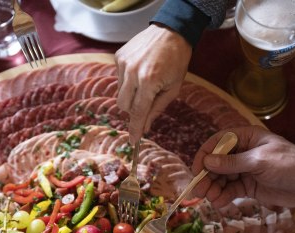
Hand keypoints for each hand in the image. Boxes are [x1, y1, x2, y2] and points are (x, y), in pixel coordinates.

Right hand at [115, 24, 190, 143]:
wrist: (171, 31)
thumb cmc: (176, 61)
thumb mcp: (172, 89)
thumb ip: (157, 109)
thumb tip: (145, 128)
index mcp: (149, 82)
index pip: (137, 113)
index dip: (135, 129)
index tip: (132, 141)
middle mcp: (132, 73)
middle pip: (123, 106)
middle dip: (133, 109)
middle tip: (146, 100)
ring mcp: (123, 63)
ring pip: (120, 93)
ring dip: (131, 93)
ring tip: (145, 80)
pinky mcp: (118, 57)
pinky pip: (119, 79)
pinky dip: (128, 80)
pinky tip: (140, 70)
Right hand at [191, 126, 294, 207]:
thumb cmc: (290, 166)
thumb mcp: (259, 162)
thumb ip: (233, 163)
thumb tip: (207, 162)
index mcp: (247, 138)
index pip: (218, 143)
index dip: (205, 155)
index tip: (197, 170)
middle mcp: (243, 153)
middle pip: (216, 163)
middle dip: (207, 177)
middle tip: (200, 191)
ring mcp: (245, 171)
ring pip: (221, 179)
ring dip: (213, 188)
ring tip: (211, 199)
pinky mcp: (248, 187)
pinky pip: (230, 191)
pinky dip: (223, 197)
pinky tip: (220, 203)